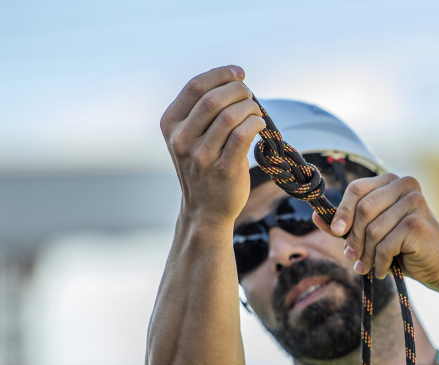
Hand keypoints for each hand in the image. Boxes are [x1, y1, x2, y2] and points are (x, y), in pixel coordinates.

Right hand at [161, 66, 265, 224]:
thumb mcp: (190, 137)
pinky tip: (260, 124)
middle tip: (250, 95)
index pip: (195, 86)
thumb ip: (203, 110)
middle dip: (238, 90)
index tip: (239, 73)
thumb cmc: (204, 167)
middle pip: (214, 99)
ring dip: (249, 107)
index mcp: (171, 124)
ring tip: (256, 112)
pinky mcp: (223, 170)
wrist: (205, 210)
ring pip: (229, 116)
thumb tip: (234, 81)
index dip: (221, 74)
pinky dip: (255, 123)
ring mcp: (201, 156)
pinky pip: (242, 135)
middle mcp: (182, 139)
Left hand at [313, 174, 438, 285]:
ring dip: (366, 254)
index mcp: (393, 181)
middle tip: (352, 257)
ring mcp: (414, 202)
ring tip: (367, 267)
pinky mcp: (417, 224)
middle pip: (363, 209)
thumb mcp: (371, 233)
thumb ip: (346, 225)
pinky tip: (384, 270)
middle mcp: (406, 185)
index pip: (357, 188)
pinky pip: (385, 245)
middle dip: (354, 237)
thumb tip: (315, 216)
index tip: (338, 232)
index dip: (343, 211)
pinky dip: (380, 263)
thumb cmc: (403, 248)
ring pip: (373, 230)